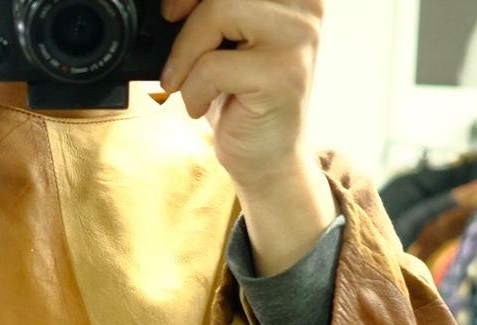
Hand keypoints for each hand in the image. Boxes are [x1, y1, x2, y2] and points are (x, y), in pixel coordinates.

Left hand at [159, 0, 336, 275]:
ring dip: (187, 53)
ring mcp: (299, 37)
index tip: (173, 12)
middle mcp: (305, 4)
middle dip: (188, 22)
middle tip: (174, 61)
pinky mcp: (283, 75)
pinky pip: (214, 65)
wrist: (266, 158)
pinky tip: (198, 108)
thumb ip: (208, 11)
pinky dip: (192, 90)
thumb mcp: (222, 41)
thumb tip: (170, 3)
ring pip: (220, 10)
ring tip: (184, 84)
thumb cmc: (240, 97)